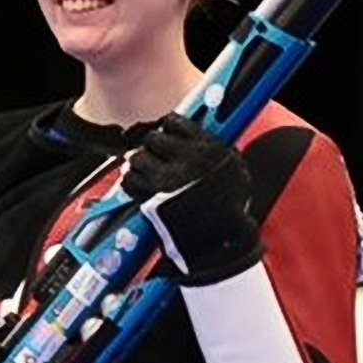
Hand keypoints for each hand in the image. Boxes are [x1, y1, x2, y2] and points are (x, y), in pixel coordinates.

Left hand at [120, 115, 261, 285]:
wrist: (219, 240)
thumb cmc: (230, 207)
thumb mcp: (234, 170)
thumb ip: (215, 151)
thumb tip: (197, 138)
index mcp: (206, 148)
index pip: (174, 122)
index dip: (166, 129)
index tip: (165, 135)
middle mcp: (185, 159)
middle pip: (151, 139)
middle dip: (149, 147)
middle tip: (151, 156)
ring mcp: (166, 178)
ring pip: (136, 158)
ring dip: (137, 164)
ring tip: (143, 171)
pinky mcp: (150, 197)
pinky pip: (129, 180)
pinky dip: (130, 182)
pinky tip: (138, 187)